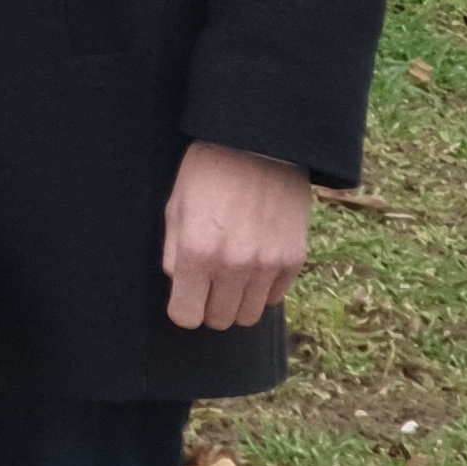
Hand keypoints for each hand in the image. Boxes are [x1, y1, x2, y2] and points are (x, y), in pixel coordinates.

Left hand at [163, 141, 310, 329]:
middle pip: (219, 320)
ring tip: (232, 275)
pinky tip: (255, 262)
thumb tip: (179, 284)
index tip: (185, 297)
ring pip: (249, 315)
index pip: (186, 316)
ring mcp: (267, 266)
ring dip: (237, 301)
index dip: (182, 308)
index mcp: (196, 252)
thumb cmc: (209, 171)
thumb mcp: (175, 206)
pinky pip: (275, 297)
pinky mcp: (293, 260)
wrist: (260, 145)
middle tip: (208, 283)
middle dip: (209, 306)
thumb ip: (173, 251)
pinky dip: (263, 288)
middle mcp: (233, 266)